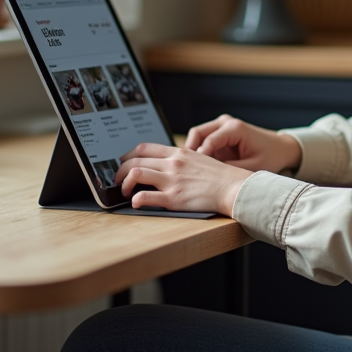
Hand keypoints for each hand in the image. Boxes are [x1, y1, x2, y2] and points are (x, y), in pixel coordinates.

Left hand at [115, 143, 251, 215]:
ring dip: (124, 184)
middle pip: (135, 160)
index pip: (144, 148)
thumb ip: (183, 160)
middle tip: (118, 181)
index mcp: (178, 153)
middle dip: (120, 171)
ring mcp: (172, 180)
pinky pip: (145, 197)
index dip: (128, 156)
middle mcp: (172, 164)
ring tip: (125, 192)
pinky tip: (135, 203)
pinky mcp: (173, 199)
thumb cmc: (220, 177)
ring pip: (135, 174)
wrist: (234, 188)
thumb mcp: (200, 159)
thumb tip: (169, 164)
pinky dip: (135, 200)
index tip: (124, 163)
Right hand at [185, 114, 301, 173]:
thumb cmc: (270, 156)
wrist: (280, 148)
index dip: (199, 158)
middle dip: (191, 152)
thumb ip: (231, 170)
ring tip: (193, 172)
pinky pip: (202, 141)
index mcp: (235, 128)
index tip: (194, 174)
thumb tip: (209, 176)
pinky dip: (199, 153)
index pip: (209, 141)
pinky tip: (199, 168)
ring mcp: (221, 126)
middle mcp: (225, 122)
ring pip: (197, 136)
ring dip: (193, 152)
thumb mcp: (252, 167)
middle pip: (197, 133)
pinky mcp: (219, 134)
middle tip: (188, 172)